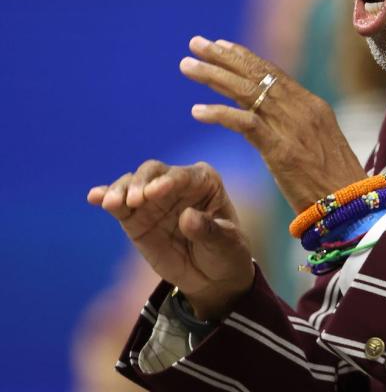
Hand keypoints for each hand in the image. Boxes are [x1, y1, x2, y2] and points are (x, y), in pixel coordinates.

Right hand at [87, 161, 253, 320]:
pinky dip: (105, 197)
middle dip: (140, 182)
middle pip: (153, 172)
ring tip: (113, 204)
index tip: (154, 193)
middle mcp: (176, 184)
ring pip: (131, 184)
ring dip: (119, 190)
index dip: (168, 181)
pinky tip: (94, 197)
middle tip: (135, 200)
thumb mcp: (226, 243)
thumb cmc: (226, 253)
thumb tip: (187, 217)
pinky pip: (118, 205)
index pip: (183, 176)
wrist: (212, 277)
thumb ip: (208, 230)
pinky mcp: (135, 218)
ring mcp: (153, 200)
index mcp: (204, 181)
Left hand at [179, 35, 364, 210]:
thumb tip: (275, 121)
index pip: (274, 73)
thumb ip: (298, 127)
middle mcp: (303, 109)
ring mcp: (292, 127)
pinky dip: (219, 114)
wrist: (353, 206)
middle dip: (223, 57)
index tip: (220, 45)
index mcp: (313, 105)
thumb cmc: (337, 183)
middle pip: (257, 74)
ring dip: (213, 76)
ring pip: (247, 92)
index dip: (245, 57)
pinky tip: (196, 111)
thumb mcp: (320, 145)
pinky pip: (245, 124)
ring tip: (186, 66)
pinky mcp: (281, 150)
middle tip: (195, 43)